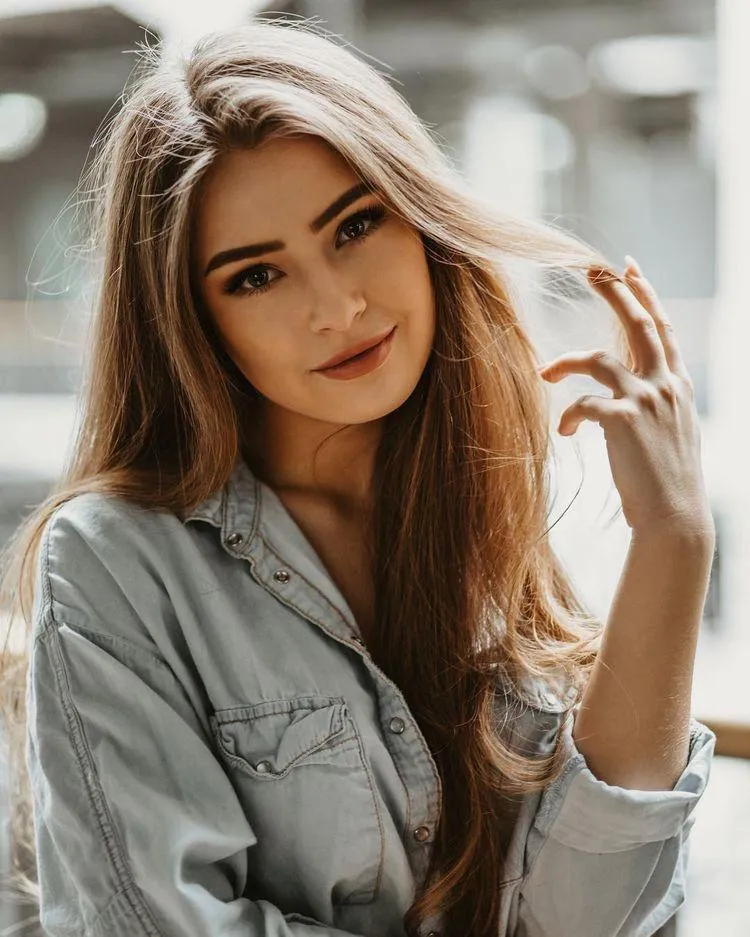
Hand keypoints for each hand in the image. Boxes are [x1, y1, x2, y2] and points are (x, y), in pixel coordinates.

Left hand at [537, 256, 713, 537]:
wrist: (674, 516)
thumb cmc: (665, 480)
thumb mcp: (669, 430)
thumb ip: (652, 400)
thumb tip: (623, 385)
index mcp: (677, 385)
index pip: (662, 328)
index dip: (645, 294)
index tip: (629, 268)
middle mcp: (666, 385)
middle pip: (638, 323)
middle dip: (614, 292)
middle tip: (590, 270)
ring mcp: (647, 400)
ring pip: (599, 359)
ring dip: (565, 362)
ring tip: (544, 373)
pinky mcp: (624, 420)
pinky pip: (583, 403)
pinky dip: (569, 416)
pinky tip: (566, 433)